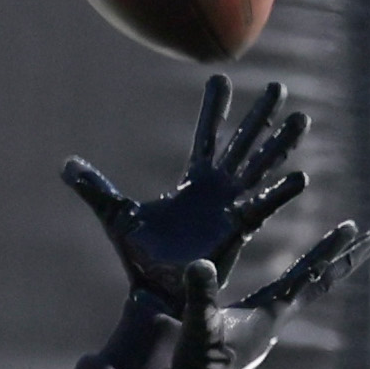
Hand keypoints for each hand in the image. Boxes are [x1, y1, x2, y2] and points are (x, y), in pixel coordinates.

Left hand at [64, 75, 308, 312]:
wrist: (153, 289)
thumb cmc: (139, 255)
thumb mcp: (115, 213)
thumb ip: (95, 188)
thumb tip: (66, 166)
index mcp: (193, 183)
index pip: (206, 137)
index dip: (213, 109)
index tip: (221, 79)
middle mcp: (217, 190)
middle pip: (242, 143)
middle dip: (259, 116)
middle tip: (278, 86)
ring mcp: (231, 207)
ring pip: (260, 167)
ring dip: (280, 144)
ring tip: (302, 119)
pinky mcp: (238, 230)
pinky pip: (263, 207)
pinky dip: (281, 193)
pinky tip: (301, 177)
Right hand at [171, 222, 369, 368]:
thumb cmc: (198, 363)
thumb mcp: (198, 324)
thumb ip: (201, 294)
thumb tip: (199, 263)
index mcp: (271, 313)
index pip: (308, 275)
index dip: (330, 251)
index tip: (352, 227)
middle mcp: (277, 317)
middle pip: (321, 282)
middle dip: (345, 258)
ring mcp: (268, 324)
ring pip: (307, 290)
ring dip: (326, 269)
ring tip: (340, 252)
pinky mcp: (255, 329)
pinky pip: (289, 298)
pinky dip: (303, 282)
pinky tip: (300, 280)